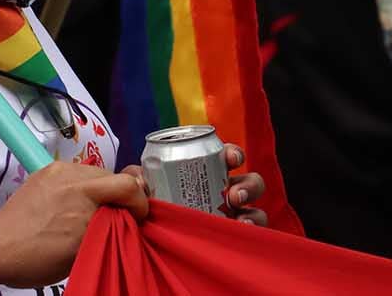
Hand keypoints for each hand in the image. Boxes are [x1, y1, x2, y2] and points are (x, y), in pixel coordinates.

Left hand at [0, 162, 147, 288]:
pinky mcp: (46, 170)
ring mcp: (57, 170)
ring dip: (102, 190)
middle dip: (122, 196)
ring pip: (96, 173)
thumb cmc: (38, 257)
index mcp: (84, 198)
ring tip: (94, 212)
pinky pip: (76, 171)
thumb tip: (128, 217)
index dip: (140, 204)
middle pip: (114, 177)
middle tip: (119, 218)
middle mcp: (72, 177)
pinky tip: (76, 204)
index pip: (129, 186)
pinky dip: (83, 185)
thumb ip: (110, 228)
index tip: (138, 220)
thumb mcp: (84, 250)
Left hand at [121, 144, 267, 224]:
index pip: (227, 157)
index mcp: (207, 172)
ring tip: (239, 217)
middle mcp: (225, 192)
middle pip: (249, 182)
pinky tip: (241, 231)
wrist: (148, 234)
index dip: (234, 154)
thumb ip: (136, 177)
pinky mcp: (234, 237)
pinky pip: (253, 235)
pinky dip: (253, 232)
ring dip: (253, 211)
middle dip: (248, 185)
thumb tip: (139, 179)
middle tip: (233, 195)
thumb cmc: (149, 203)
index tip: (230, 158)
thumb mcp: (141, 186)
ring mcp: (232, 216)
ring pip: (255, 209)